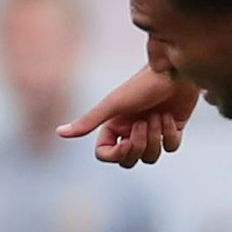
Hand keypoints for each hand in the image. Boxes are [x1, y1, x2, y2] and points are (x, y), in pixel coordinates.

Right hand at [58, 67, 200, 166]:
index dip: (116, 154)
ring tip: (157, 115)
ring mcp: (151, 131)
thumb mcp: (112, 104)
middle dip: (138, 145)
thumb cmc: (141, 85)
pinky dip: (170, 134)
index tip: (126, 141)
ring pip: (150, 157)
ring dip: (155, 137)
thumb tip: (58, 133)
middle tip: (144, 121)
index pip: (105, 154)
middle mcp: (130, 130)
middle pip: (129, 161)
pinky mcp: (171, 129)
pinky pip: (170, 146)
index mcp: (113, 125)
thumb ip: (87, 121)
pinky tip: (169, 116)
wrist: (173, 71)